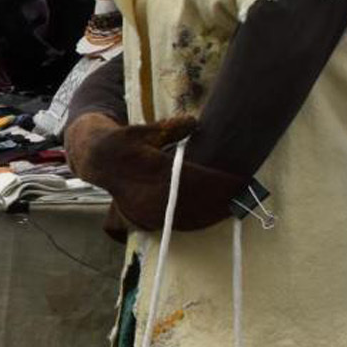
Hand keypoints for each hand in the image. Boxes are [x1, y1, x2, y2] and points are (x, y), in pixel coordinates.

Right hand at [66, 113, 244, 231]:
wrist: (99, 162)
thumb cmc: (126, 142)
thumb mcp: (144, 129)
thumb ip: (170, 127)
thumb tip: (193, 122)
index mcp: (152, 169)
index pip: (195, 180)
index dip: (221, 183)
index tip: (243, 181)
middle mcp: (150, 194)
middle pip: (196, 202)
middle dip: (224, 201)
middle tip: (247, 196)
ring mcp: (148, 210)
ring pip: (189, 217)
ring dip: (215, 214)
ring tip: (237, 207)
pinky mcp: (147, 219)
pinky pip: (178, 224)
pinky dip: (199, 221)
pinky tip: (215, 216)